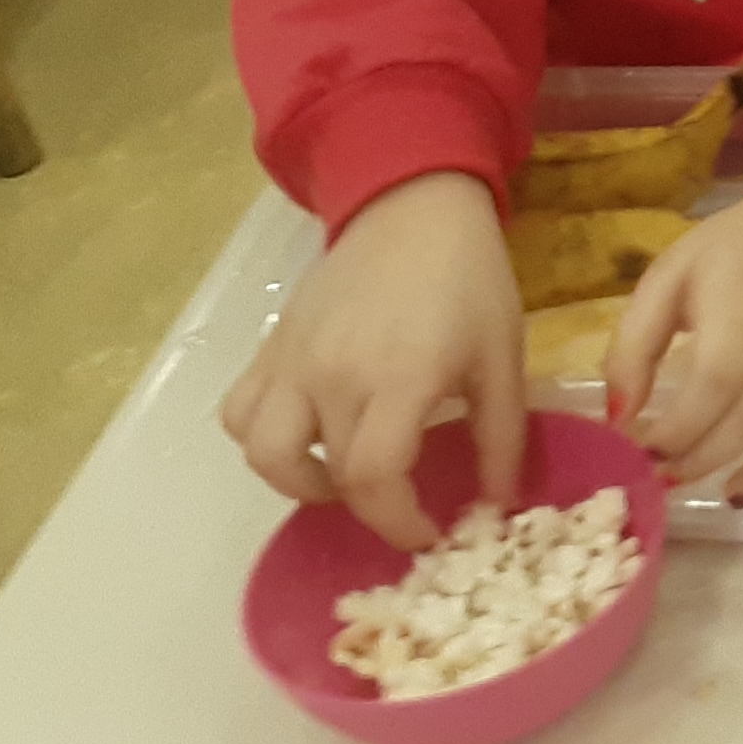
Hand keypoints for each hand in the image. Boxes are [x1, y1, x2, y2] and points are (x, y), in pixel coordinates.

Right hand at [221, 171, 524, 554]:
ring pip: (262, 453)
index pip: (374, 479)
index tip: (428, 534)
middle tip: (397, 504)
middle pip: (324, 477)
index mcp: (398, 378)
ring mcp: (292, 361)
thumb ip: (501, 435)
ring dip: (298, 483)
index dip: (399, 522)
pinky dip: (262, 438)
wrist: (414, 210)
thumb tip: (500, 504)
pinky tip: (308, 434)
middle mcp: (332, 376)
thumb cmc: (470, 282)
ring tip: (344, 476)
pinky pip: (239, 411)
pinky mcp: (270, 347)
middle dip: (364, 508)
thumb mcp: (502, 358)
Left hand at [606, 177, 742, 502]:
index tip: (650, 454)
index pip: (713, 381)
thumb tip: (620, 418)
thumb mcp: (670, 275)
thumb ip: (634, 343)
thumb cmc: (736, 249)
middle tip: (678, 479)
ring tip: (738, 494)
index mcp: (738, 300)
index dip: (680, 431)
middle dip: (711, 458)